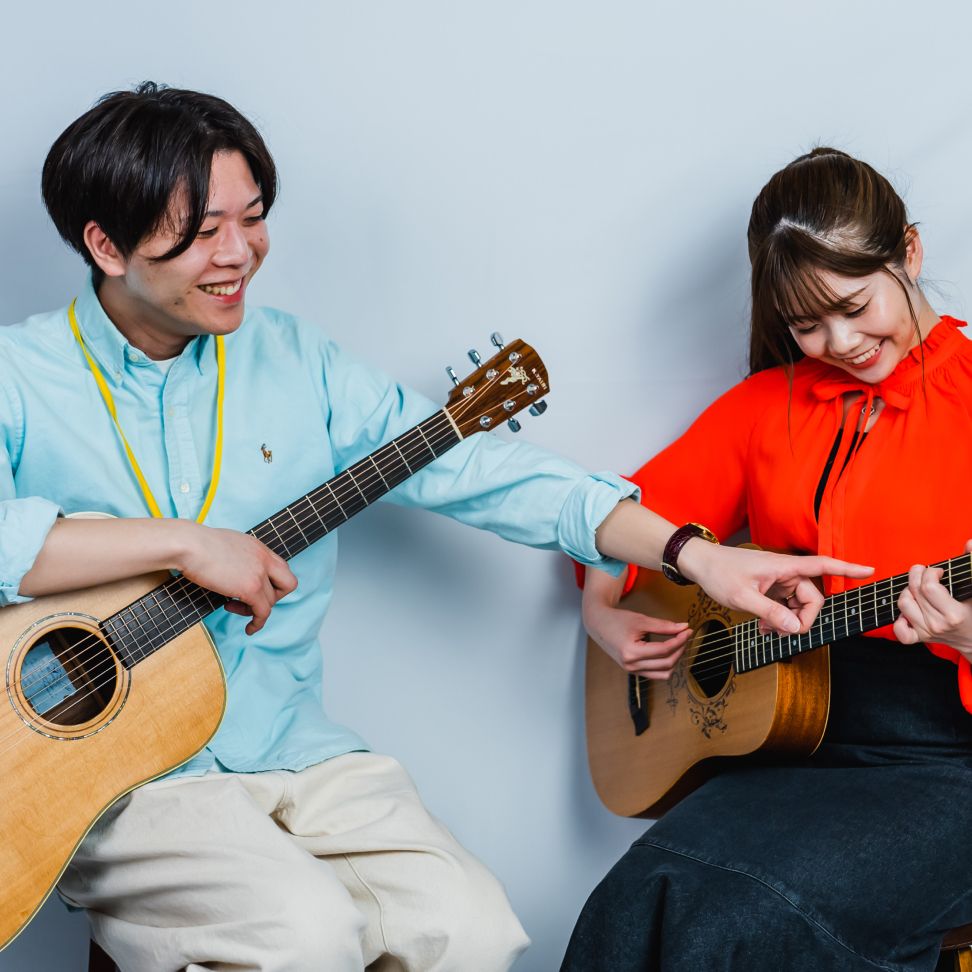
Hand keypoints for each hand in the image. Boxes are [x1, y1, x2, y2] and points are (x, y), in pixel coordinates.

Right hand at [175, 522, 297, 634]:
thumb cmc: (196, 544)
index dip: (271, 582)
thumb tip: (234, 571)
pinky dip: (257, 623)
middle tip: (252, 600)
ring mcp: (260, 574)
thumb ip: (238, 557)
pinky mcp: (251, 588)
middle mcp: (264, 559)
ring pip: (271, 601)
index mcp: (259, 548)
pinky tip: (249, 628)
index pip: (280, 567)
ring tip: (232, 605)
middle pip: (288, 583)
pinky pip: (263, 612)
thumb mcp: (226, 545)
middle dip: (274, 596)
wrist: (189, 544)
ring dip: (254, 610)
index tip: (253, 588)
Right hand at [584, 602, 690, 678]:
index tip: (687, 631)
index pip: (664, 650)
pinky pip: (656, 674)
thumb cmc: (617, 620)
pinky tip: (669, 651)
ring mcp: (632, 670)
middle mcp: (631, 665)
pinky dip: (665, 664)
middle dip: (680, 649)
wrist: (599, 625)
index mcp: (631, 652)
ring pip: (663, 673)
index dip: (679, 640)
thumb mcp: (641, 620)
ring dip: (674, 659)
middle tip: (684, 635)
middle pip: (666, 663)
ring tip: (678, 644)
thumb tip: (683, 627)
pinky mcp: (633, 671)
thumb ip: (664, 625)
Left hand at [678, 540, 872, 634]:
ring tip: (767, 632)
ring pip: (797, 605)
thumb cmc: (719, 573)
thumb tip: (796, 628)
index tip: (870, 570)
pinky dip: (778, 618)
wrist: (700, 564)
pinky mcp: (770, 587)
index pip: (823, 565)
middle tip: (781, 634)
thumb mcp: (743, 597)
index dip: (848, 568)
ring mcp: (778, 580)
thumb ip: (770, 613)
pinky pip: (784, 605)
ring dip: (788, 621)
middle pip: (811, 598)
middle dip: (802, 619)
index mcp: (784, 567)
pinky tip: (763, 628)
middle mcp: (785, 572)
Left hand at [893, 540, 971, 660]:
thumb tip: (969, 543)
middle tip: (926, 572)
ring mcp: (927, 632)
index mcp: (953, 614)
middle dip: (918, 575)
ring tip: (920, 588)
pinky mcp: (920, 638)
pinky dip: (900, 619)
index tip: (940, 571)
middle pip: (914, 591)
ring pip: (903, 604)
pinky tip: (912, 608)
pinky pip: (900, 630)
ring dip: (908, 591)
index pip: (928, 586)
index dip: (931, 572)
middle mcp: (937, 624)